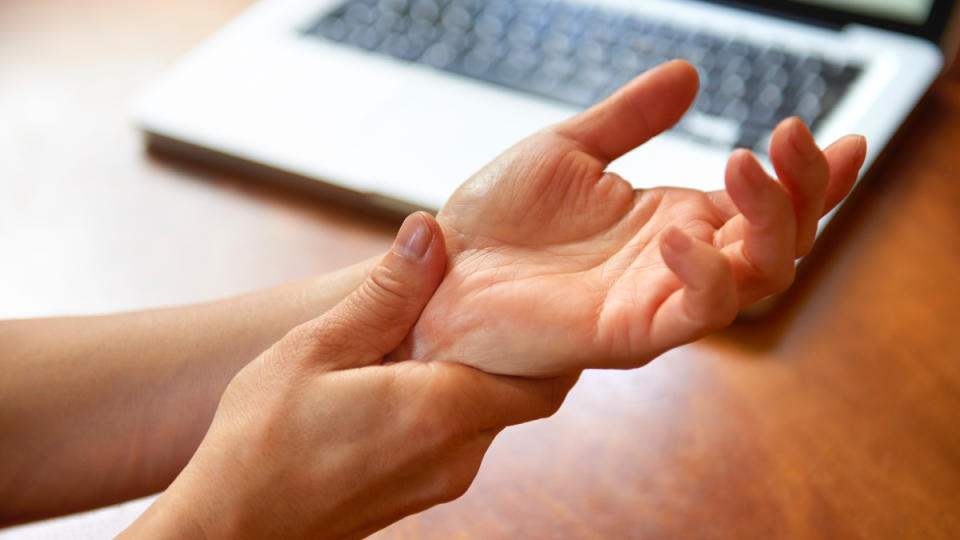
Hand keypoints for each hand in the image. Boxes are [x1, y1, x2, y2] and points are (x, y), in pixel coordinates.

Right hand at [120, 212, 575, 539]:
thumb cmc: (260, 441)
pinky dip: (451, 404)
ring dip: (475, 375)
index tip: (534, 298)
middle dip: (510, 349)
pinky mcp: (421, 493)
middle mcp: (458, 454)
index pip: (545, 378)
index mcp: (442, 411)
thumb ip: (385, 295)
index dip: (551, 338)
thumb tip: (430, 234)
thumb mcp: (316, 350)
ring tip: (435, 334)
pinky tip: (408, 378)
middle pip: (521, 395)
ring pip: (489, 416)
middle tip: (481, 302)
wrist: (230, 529)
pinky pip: (458, 438)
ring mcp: (442, 481)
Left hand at [394, 60, 866, 375]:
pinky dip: (707, 276)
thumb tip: (687, 75)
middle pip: (781, 242)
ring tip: (745, 163)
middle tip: (787, 134)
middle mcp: (677, 264)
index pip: (766, 205)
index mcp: (673, 221)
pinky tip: (681, 233)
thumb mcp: (567, 149)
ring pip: (757, 278)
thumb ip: (629, 118)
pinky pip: (694, 314)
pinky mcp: (628, 333)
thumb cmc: (498, 221)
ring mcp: (657, 299)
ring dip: (771, 222)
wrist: (442, 271)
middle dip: (803, 190)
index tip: (850, 138)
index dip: (813, 178)